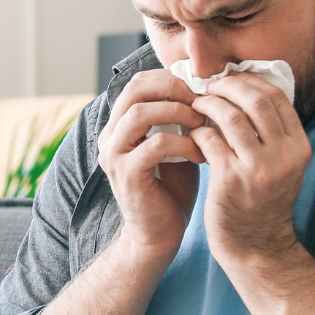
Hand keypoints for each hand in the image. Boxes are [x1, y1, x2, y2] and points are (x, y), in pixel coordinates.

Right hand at [97, 70, 206, 260]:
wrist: (158, 236)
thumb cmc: (171, 191)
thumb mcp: (176, 146)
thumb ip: (180, 120)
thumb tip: (205, 91)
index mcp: (120, 126)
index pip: (138, 83)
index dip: (170, 78)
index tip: (200, 89)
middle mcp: (110, 137)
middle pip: (134, 89)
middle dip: (173, 88)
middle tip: (201, 100)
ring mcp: (114, 155)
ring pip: (140, 113)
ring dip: (177, 112)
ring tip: (202, 124)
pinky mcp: (126, 175)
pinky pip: (155, 145)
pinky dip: (183, 143)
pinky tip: (201, 153)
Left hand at [188, 73, 310, 267]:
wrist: (256, 247)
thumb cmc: (263, 203)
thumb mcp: (284, 167)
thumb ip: (274, 134)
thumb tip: (250, 90)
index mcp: (298, 147)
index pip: (276, 96)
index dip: (250, 80)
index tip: (230, 79)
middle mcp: (283, 156)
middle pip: (255, 99)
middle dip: (228, 86)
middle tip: (209, 86)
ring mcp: (258, 169)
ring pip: (230, 116)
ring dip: (209, 104)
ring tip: (197, 105)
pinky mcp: (231, 180)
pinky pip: (210, 140)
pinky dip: (198, 130)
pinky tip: (192, 132)